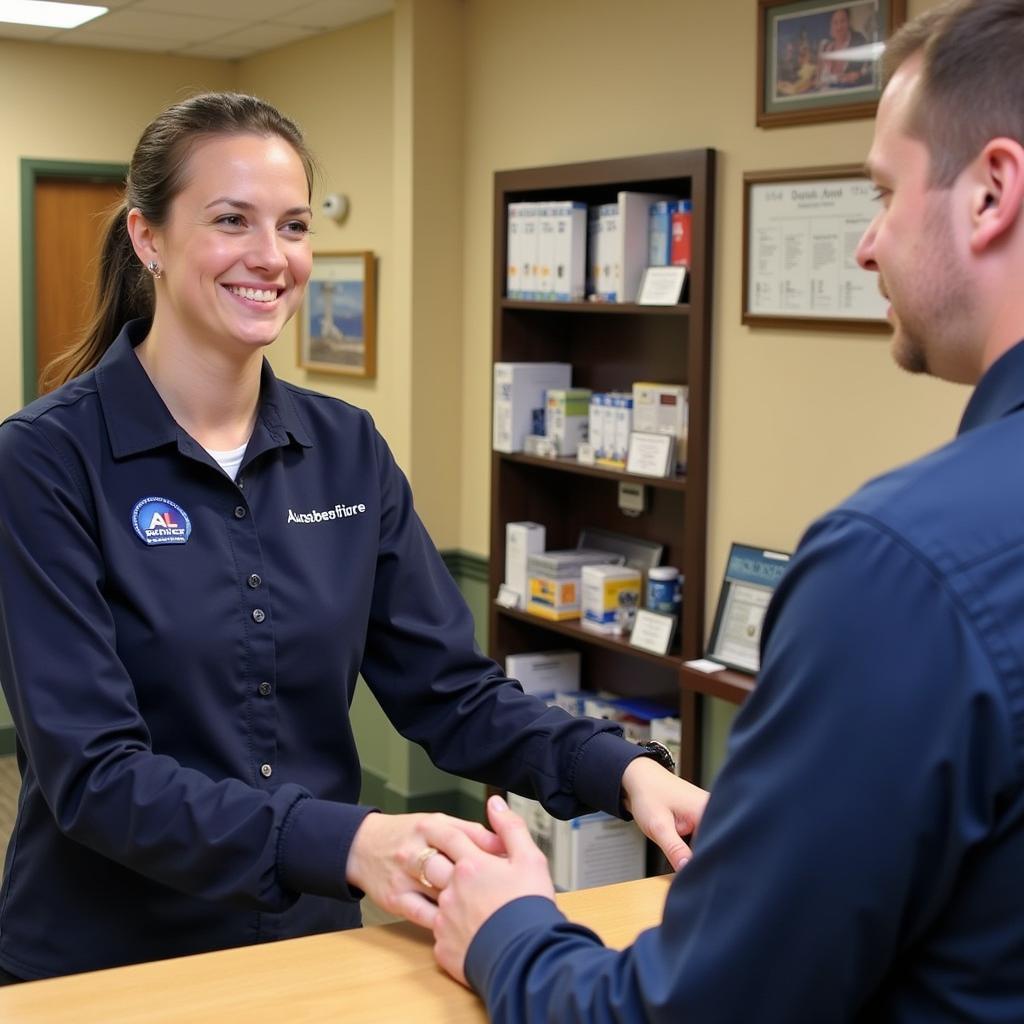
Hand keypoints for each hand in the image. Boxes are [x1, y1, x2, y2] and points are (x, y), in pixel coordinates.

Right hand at [346, 811, 504, 929]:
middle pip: (457, 868)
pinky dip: (446, 921)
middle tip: (507, 894)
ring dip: (468, 903)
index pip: (469, 838)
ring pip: (443, 893)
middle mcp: (416, 850)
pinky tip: (463, 924)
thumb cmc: (409, 835)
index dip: (495, 853)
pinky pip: (426, 915)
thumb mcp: (438, 822)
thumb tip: (503, 842)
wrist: (363, 847)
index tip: (515, 866)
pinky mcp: (396, 900)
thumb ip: (470, 832)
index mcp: (431, 827)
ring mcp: (405, 876)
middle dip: (485, 882)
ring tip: (490, 911)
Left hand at [423, 795, 555, 986]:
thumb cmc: (530, 907)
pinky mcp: (444, 947)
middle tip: (440, 861)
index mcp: (471, 864)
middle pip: (430, 865)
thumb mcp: (530, 858)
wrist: (527, 957)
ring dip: (438, 894)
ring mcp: (444, 919)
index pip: (446, 836)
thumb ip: (510, 827)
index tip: (433, 828)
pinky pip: (437, 932)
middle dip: (432, 859)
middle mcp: (451, 889)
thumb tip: (495, 803)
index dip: (440, 830)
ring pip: (430, 899)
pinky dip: (446, 928)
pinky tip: (460, 930)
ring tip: (454, 898)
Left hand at [621, 757, 708, 868]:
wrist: (640, 778)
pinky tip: (682, 844)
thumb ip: (674, 849)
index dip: (703, 862)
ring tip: (679, 845)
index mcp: (707, 810)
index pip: (715, 846)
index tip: (690, 872)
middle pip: (712, 844)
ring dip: (695, 851)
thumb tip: (687, 869)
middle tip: (680, 859)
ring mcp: (708, 811)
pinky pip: (702, 836)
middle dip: (699, 857)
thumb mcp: (659, 826)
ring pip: (707, 842)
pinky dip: (692, 844)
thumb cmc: (648, 794)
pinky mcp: (702, 815)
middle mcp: (712, 809)